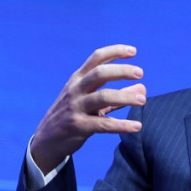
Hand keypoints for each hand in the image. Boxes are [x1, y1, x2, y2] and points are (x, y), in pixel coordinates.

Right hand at [29, 44, 146, 173]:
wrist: (47, 140)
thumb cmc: (74, 115)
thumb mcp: (93, 101)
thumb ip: (118, 95)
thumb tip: (143, 88)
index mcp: (79, 79)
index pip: (97, 58)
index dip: (115, 52)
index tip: (133, 51)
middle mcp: (76, 90)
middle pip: (100, 73)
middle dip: (121, 71)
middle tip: (140, 73)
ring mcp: (76, 107)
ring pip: (103, 97)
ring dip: (125, 97)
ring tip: (143, 100)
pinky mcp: (79, 126)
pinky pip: (104, 124)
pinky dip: (122, 125)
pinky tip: (137, 126)